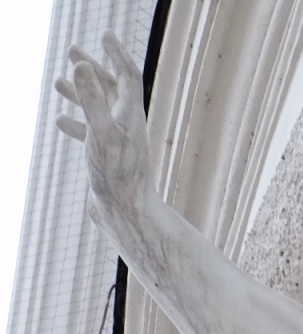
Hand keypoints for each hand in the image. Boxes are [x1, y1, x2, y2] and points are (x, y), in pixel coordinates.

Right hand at [55, 33, 153, 230]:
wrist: (125, 216)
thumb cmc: (116, 176)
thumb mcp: (101, 134)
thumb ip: (92, 100)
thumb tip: (84, 65)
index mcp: (131, 117)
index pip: (128, 76)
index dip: (117, 53)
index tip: (105, 34)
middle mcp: (128, 127)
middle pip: (112, 89)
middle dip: (93, 68)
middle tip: (71, 50)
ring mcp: (118, 143)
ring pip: (99, 110)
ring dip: (81, 92)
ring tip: (58, 81)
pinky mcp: (108, 159)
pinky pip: (92, 134)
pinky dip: (76, 123)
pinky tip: (60, 121)